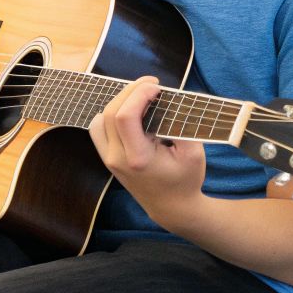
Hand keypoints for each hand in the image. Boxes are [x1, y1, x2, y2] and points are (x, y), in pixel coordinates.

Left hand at [88, 76, 207, 228]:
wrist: (171, 207)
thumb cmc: (186, 180)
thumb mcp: (194, 153)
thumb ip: (182, 125)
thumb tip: (171, 99)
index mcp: (138, 158)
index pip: (125, 117)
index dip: (138, 94)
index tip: (158, 87)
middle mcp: (117, 159)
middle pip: (110, 113)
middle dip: (131, 91)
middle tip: (153, 85)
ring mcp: (109, 159)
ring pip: (100, 119)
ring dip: (119, 101)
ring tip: (141, 96)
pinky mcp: (108, 158)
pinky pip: (99, 129)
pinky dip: (111, 114)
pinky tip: (131, 111)